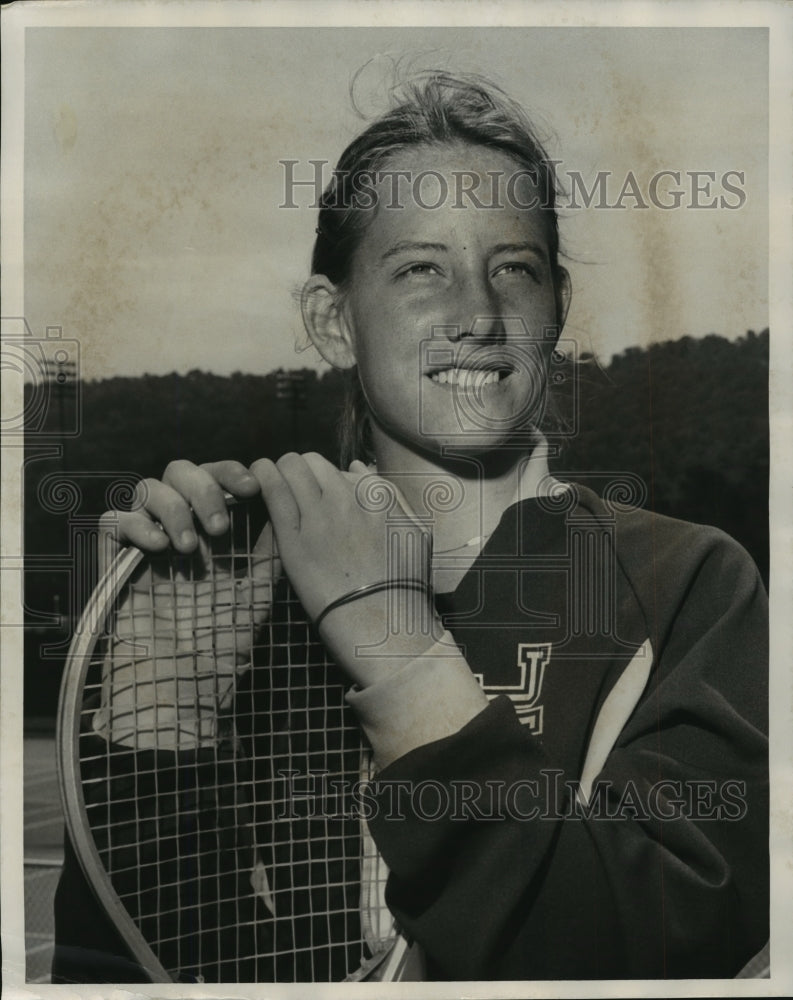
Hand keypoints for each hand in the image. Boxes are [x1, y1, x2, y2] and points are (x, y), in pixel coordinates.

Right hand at [94, 460, 279, 749]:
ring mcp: (144, 542)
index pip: (216, 478)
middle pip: (179, 470)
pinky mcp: (113, 561)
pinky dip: (136, 524)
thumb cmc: (222, 645)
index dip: (230, 472)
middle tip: (219, 526)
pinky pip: (113, 518)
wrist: (183, 687)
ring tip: (190, 548)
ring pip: (146, 487)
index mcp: (211, 529)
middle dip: (202, 487)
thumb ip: (269, 554)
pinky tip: (159, 548)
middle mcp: (178, 527)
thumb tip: (284, 510)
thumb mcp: (257, 595)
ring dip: (172, 507)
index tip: (252, 488)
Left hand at [249, 453, 442, 685]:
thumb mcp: (413, 534)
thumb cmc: (402, 588)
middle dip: (299, 471)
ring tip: (269, 483)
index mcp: (379, 498)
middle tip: (291, 490)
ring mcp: (321, 517)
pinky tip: (255, 483)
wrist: (384, 628)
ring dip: (277, 471)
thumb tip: (357, 467)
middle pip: (312, 462)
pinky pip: (273, 491)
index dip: (327, 482)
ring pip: (290, 466)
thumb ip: (390, 496)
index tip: (320, 497)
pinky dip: (263, 479)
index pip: (343, 470)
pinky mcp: (294, 539)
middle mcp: (349, 499)